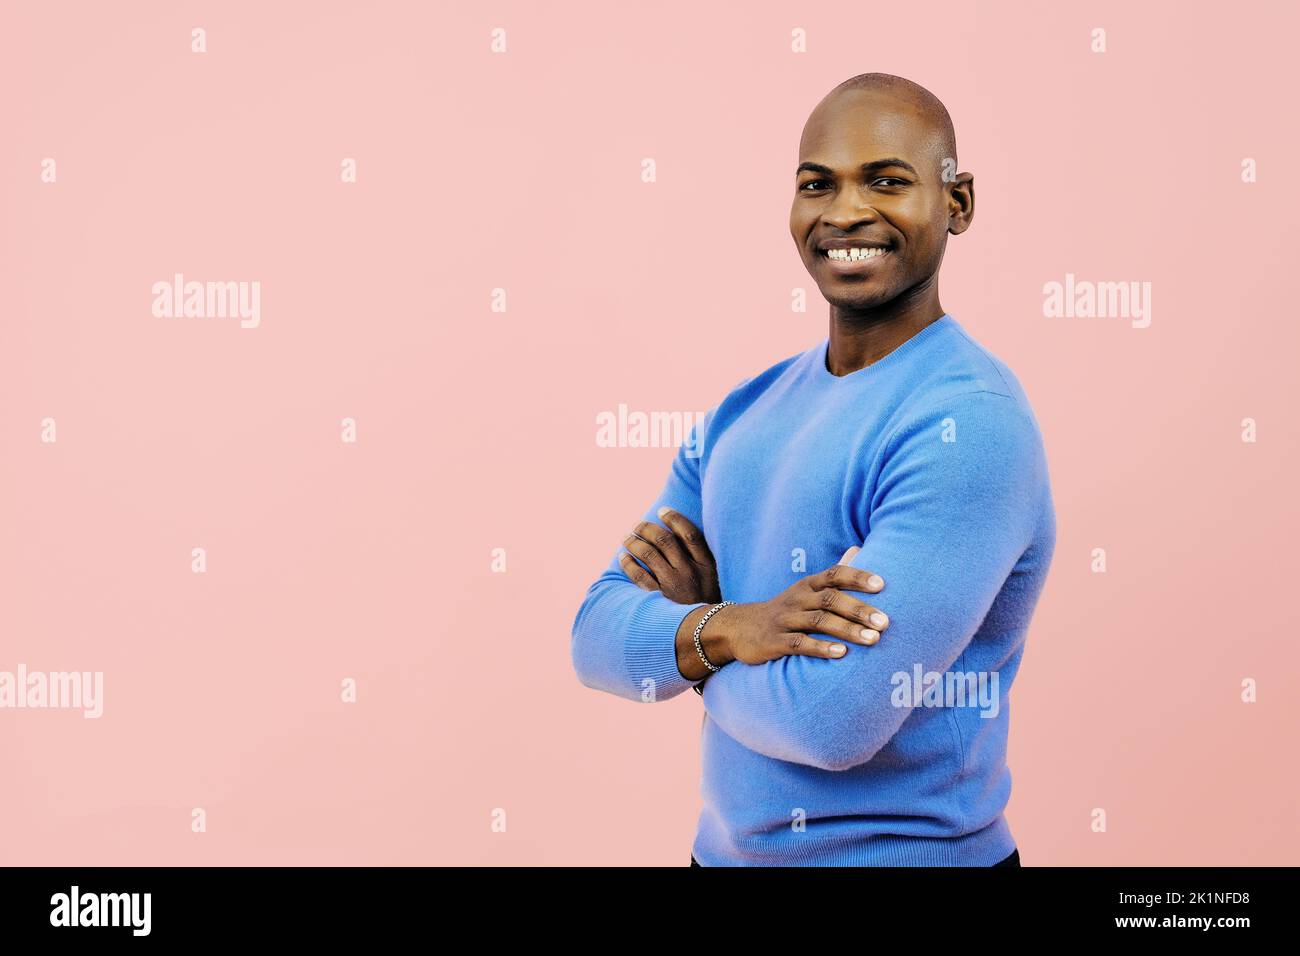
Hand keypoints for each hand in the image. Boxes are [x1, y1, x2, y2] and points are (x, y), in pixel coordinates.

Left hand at [619, 507, 721, 604]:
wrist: (706, 637)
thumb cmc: (709, 606)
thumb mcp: (716, 582)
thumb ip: (702, 562)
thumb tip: (679, 538)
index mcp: (707, 566)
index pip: (689, 533)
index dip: (675, 518)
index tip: (662, 510)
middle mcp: (690, 572)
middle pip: (664, 540)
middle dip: (647, 528)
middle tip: (638, 525)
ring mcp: (674, 585)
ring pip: (648, 553)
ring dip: (634, 542)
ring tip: (627, 538)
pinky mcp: (659, 599)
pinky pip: (638, 575)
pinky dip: (628, 563)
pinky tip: (623, 557)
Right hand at [700, 547, 889, 666]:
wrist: (738, 628)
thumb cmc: (785, 610)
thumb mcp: (805, 589)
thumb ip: (833, 575)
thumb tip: (858, 548)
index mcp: (808, 585)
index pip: (834, 574)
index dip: (857, 577)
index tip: (882, 585)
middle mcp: (798, 599)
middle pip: (831, 599)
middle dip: (859, 610)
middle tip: (885, 622)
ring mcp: (785, 620)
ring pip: (819, 621)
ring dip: (847, 630)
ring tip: (873, 639)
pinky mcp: (774, 642)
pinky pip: (799, 644)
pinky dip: (821, 648)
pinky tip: (841, 654)